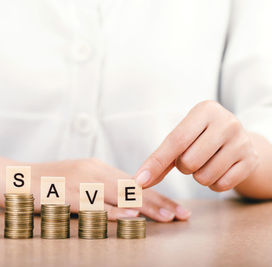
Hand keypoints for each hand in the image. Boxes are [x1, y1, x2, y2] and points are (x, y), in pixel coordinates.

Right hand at [23, 158, 189, 221]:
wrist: (11, 177)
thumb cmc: (46, 182)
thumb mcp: (77, 181)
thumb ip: (99, 189)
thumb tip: (125, 204)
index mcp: (96, 168)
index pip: (134, 183)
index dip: (157, 196)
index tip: (177, 208)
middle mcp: (92, 171)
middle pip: (132, 188)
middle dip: (160, 202)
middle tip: (183, 215)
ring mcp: (79, 181)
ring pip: (118, 194)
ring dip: (145, 207)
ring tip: (168, 218)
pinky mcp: (65, 194)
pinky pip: (94, 204)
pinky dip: (114, 210)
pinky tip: (131, 217)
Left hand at [135, 100, 258, 191]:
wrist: (238, 140)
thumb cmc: (200, 138)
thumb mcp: (182, 138)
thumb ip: (159, 159)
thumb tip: (138, 181)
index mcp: (205, 110)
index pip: (175, 141)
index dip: (155, 163)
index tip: (138, 181)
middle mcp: (227, 122)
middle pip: (188, 162)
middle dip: (183, 167)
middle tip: (191, 158)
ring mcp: (242, 141)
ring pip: (204, 177)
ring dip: (199, 176)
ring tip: (205, 163)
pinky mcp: (251, 160)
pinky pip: (221, 185)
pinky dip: (214, 184)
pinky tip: (219, 170)